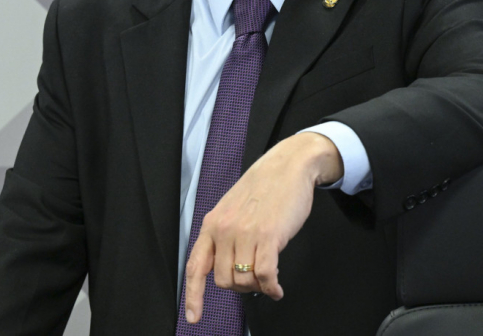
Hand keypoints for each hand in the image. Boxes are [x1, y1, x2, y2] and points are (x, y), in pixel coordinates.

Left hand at [183, 132, 342, 323]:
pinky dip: (271, 288)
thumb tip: (225, 266)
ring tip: (268, 280)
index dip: (193, 296)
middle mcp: (225, 229)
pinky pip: (265, 276)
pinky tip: (277, 289)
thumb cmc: (264, 187)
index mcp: (213, 223)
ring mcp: (246, 233)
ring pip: (244, 281)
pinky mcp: (269, 236)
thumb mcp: (232, 208)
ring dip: (257, 287)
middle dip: (239, 287)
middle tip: (253, 281)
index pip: (196, 267)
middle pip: (223, 280)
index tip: (194, 316)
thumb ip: (224, 234)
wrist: (289, 165)